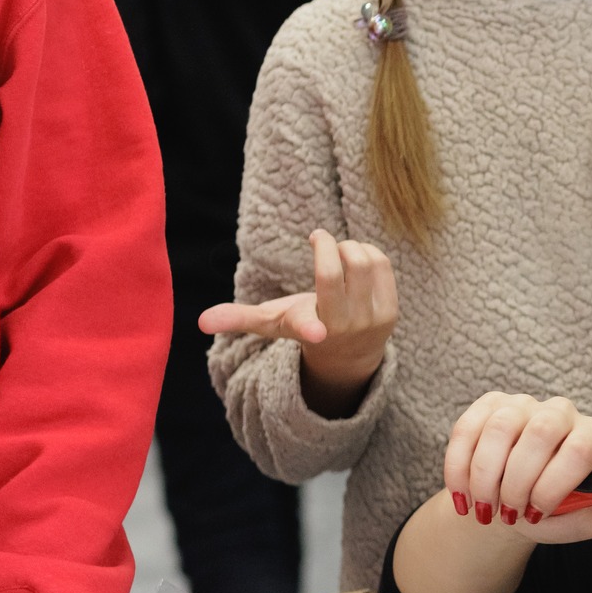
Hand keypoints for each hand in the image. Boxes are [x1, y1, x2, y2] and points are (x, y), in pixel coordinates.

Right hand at [198, 229, 397, 416]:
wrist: (349, 352)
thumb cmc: (304, 326)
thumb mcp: (272, 324)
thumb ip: (238, 318)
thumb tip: (201, 322)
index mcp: (310, 328)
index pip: (307, 327)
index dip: (311, 328)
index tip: (317, 333)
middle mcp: (343, 326)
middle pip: (341, 268)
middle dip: (328, 244)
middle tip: (319, 239)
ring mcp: (371, 319)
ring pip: (365, 261)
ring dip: (350, 246)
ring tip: (339, 250)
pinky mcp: (390, 311)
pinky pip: (381, 264)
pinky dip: (368, 252)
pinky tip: (357, 258)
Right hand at [443, 392, 591, 542]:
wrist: (508, 504)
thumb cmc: (547, 512)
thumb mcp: (575, 522)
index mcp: (591, 436)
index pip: (579, 449)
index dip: (553, 485)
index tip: (536, 513)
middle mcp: (561, 412)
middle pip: (541, 432)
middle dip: (518, 480)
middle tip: (507, 513)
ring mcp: (523, 404)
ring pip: (500, 429)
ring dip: (486, 477)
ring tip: (484, 510)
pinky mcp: (487, 405)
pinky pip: (467, 429)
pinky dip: (459, 469)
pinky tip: (463, 499)